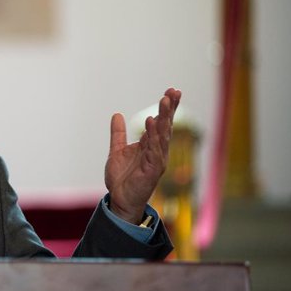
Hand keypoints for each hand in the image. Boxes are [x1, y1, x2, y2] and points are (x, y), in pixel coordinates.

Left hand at [105, 88, 181, 223]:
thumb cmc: (122, 178)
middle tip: (173, 91)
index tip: (171, 91)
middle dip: (170, 109)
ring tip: (164, 101)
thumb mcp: (117, 150)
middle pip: (166, 126)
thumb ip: (118, 134)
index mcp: (150, 146)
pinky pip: (154, 150)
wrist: (118, 199)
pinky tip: (152, 122)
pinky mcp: (152, 170)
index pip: (161, 123)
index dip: (167, 108)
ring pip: (162, 135)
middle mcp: (157, 151)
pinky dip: (153, 136)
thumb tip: (117, 114)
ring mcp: (156, 160)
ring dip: (164, 118)